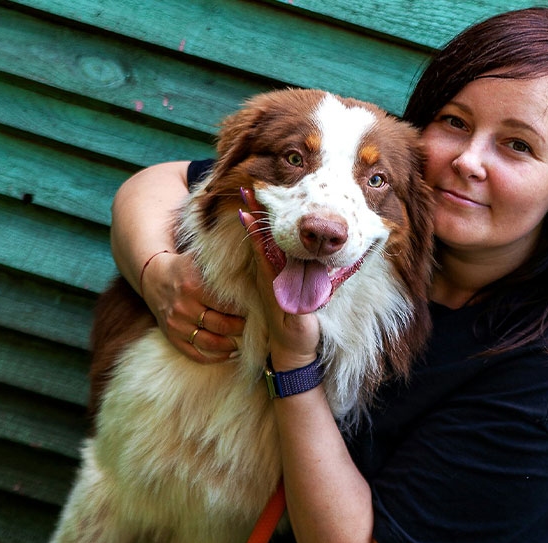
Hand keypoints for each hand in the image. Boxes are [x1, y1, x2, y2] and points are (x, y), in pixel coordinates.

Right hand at [141, 250, 244, 362]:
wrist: (155, 279)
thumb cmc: (186, 269)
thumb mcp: (199, 260)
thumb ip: (223, 265)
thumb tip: (254, 267)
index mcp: (193, 285)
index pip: (228, 304)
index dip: (245, 309)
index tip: (256, 310)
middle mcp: (183, 306)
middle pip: (221, 325)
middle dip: (241, 327)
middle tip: (252, 325)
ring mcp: (176, 324)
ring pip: (210, 342)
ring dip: (231, 345)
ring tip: (242, 341)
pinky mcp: (171, 337)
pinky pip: (195, 354)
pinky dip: (215, 358)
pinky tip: (229, 354)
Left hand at [241, 204, 319, 371]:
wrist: (290, 351)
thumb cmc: (297, 335)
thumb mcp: (299, 323)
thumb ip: (300, 310)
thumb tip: (301, 299)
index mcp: (275, 281)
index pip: (263, 247)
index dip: (256, 225)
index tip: (248, 204)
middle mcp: (271, 274)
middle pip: (261, 237)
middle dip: (255, 213)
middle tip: (246, 187)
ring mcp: (274, 276)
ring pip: (265, 242)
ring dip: (257, 219)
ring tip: (249, 196)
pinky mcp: (278, 281)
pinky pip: (270, 253)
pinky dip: (265, 236)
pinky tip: (263, 225)